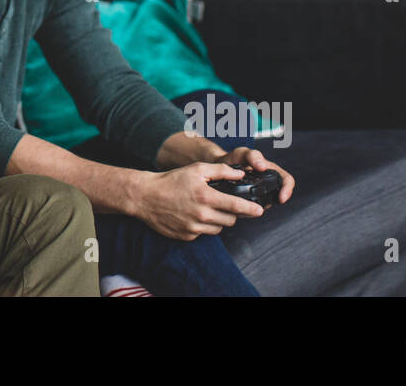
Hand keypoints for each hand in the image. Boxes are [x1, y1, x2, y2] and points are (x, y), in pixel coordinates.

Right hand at [129, 162, 264, 240]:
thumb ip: (221, 170)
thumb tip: (240, 174)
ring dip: (218, 221)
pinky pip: (204, 234)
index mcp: (206, 196)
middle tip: (225, 204)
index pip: (236, 206)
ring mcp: (194, 228)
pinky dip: (204, 226)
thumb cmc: (171, 181)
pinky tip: (194, 215)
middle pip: (231, 220)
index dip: (251, 209)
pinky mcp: (187, 236)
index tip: (260, 211)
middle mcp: (202, 215)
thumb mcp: (196, 169)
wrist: (145, 197)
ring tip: (207, 209)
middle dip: (232, 213)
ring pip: (219, 228)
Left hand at [208, 146, 294, 205]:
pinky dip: (250, 210)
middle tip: (265, 205)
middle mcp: (268, 182)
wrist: (218, 166)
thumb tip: (263, 166)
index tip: (282, 198)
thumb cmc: (233, 158)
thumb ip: (253, 156)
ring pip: (266, 204)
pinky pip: (254, 208)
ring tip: (252, 207)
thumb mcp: (242, 153)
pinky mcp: (249, 200)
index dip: (287, 189)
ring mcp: (260, 192)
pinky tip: (243, 210)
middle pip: (278, 195)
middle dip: (272, 201)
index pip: (287, 180)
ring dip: (260, 207)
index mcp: (270, 170)